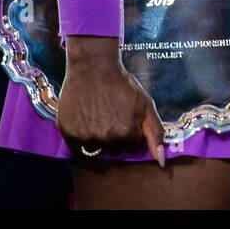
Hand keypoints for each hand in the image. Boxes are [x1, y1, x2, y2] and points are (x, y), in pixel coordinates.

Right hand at [57, 35, 165, 164]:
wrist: (93, 67)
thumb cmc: (122, 84)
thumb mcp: (146, 105)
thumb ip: (155, 133)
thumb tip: (160, 161)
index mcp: (127, 133)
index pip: (131, 146)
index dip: (130, 132)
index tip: (125, 118)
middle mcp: (106, 138)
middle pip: (114, 149)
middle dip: (115, 136)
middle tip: (111, 115)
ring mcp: (86, 136)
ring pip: (96, 148)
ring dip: (98, 137)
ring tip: (97, 116)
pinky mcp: (68, 132)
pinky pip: (77, 146)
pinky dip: (81, 136)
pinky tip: (85, 120)